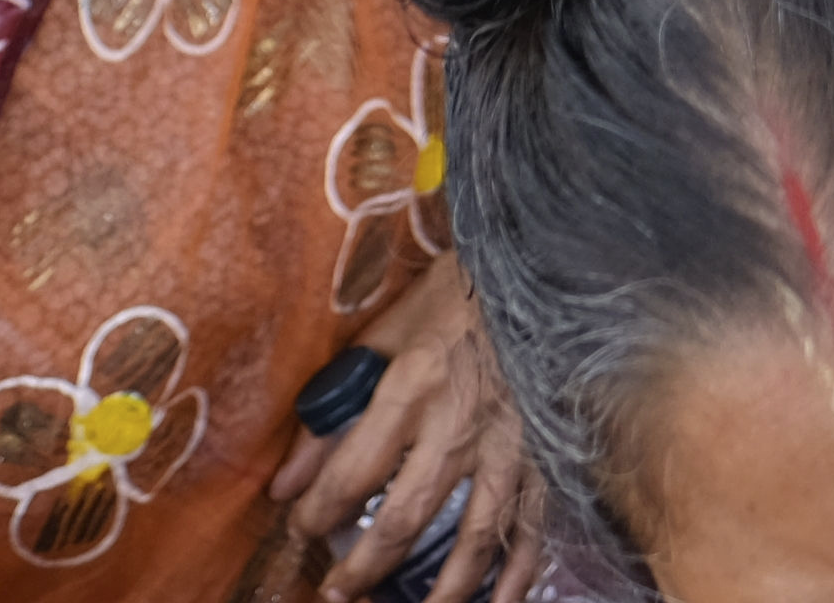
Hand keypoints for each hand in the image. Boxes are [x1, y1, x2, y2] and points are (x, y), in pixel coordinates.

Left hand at [264, 256, 548, 602]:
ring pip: (473, 536)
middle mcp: (459, 424)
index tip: (300, 529)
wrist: (543, 264)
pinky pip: (533, 525)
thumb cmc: (458, 295)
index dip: (317, 513)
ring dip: (440, 590)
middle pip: (405, 518)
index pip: (351, 472)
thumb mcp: (385, 335)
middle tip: (339, 591)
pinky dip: (518, 572)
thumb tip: (286, 478)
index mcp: (412, 387)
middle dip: (365, 567)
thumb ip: (334, 406)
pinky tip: (500, 602)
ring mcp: (511, 443)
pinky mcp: (548, 450)